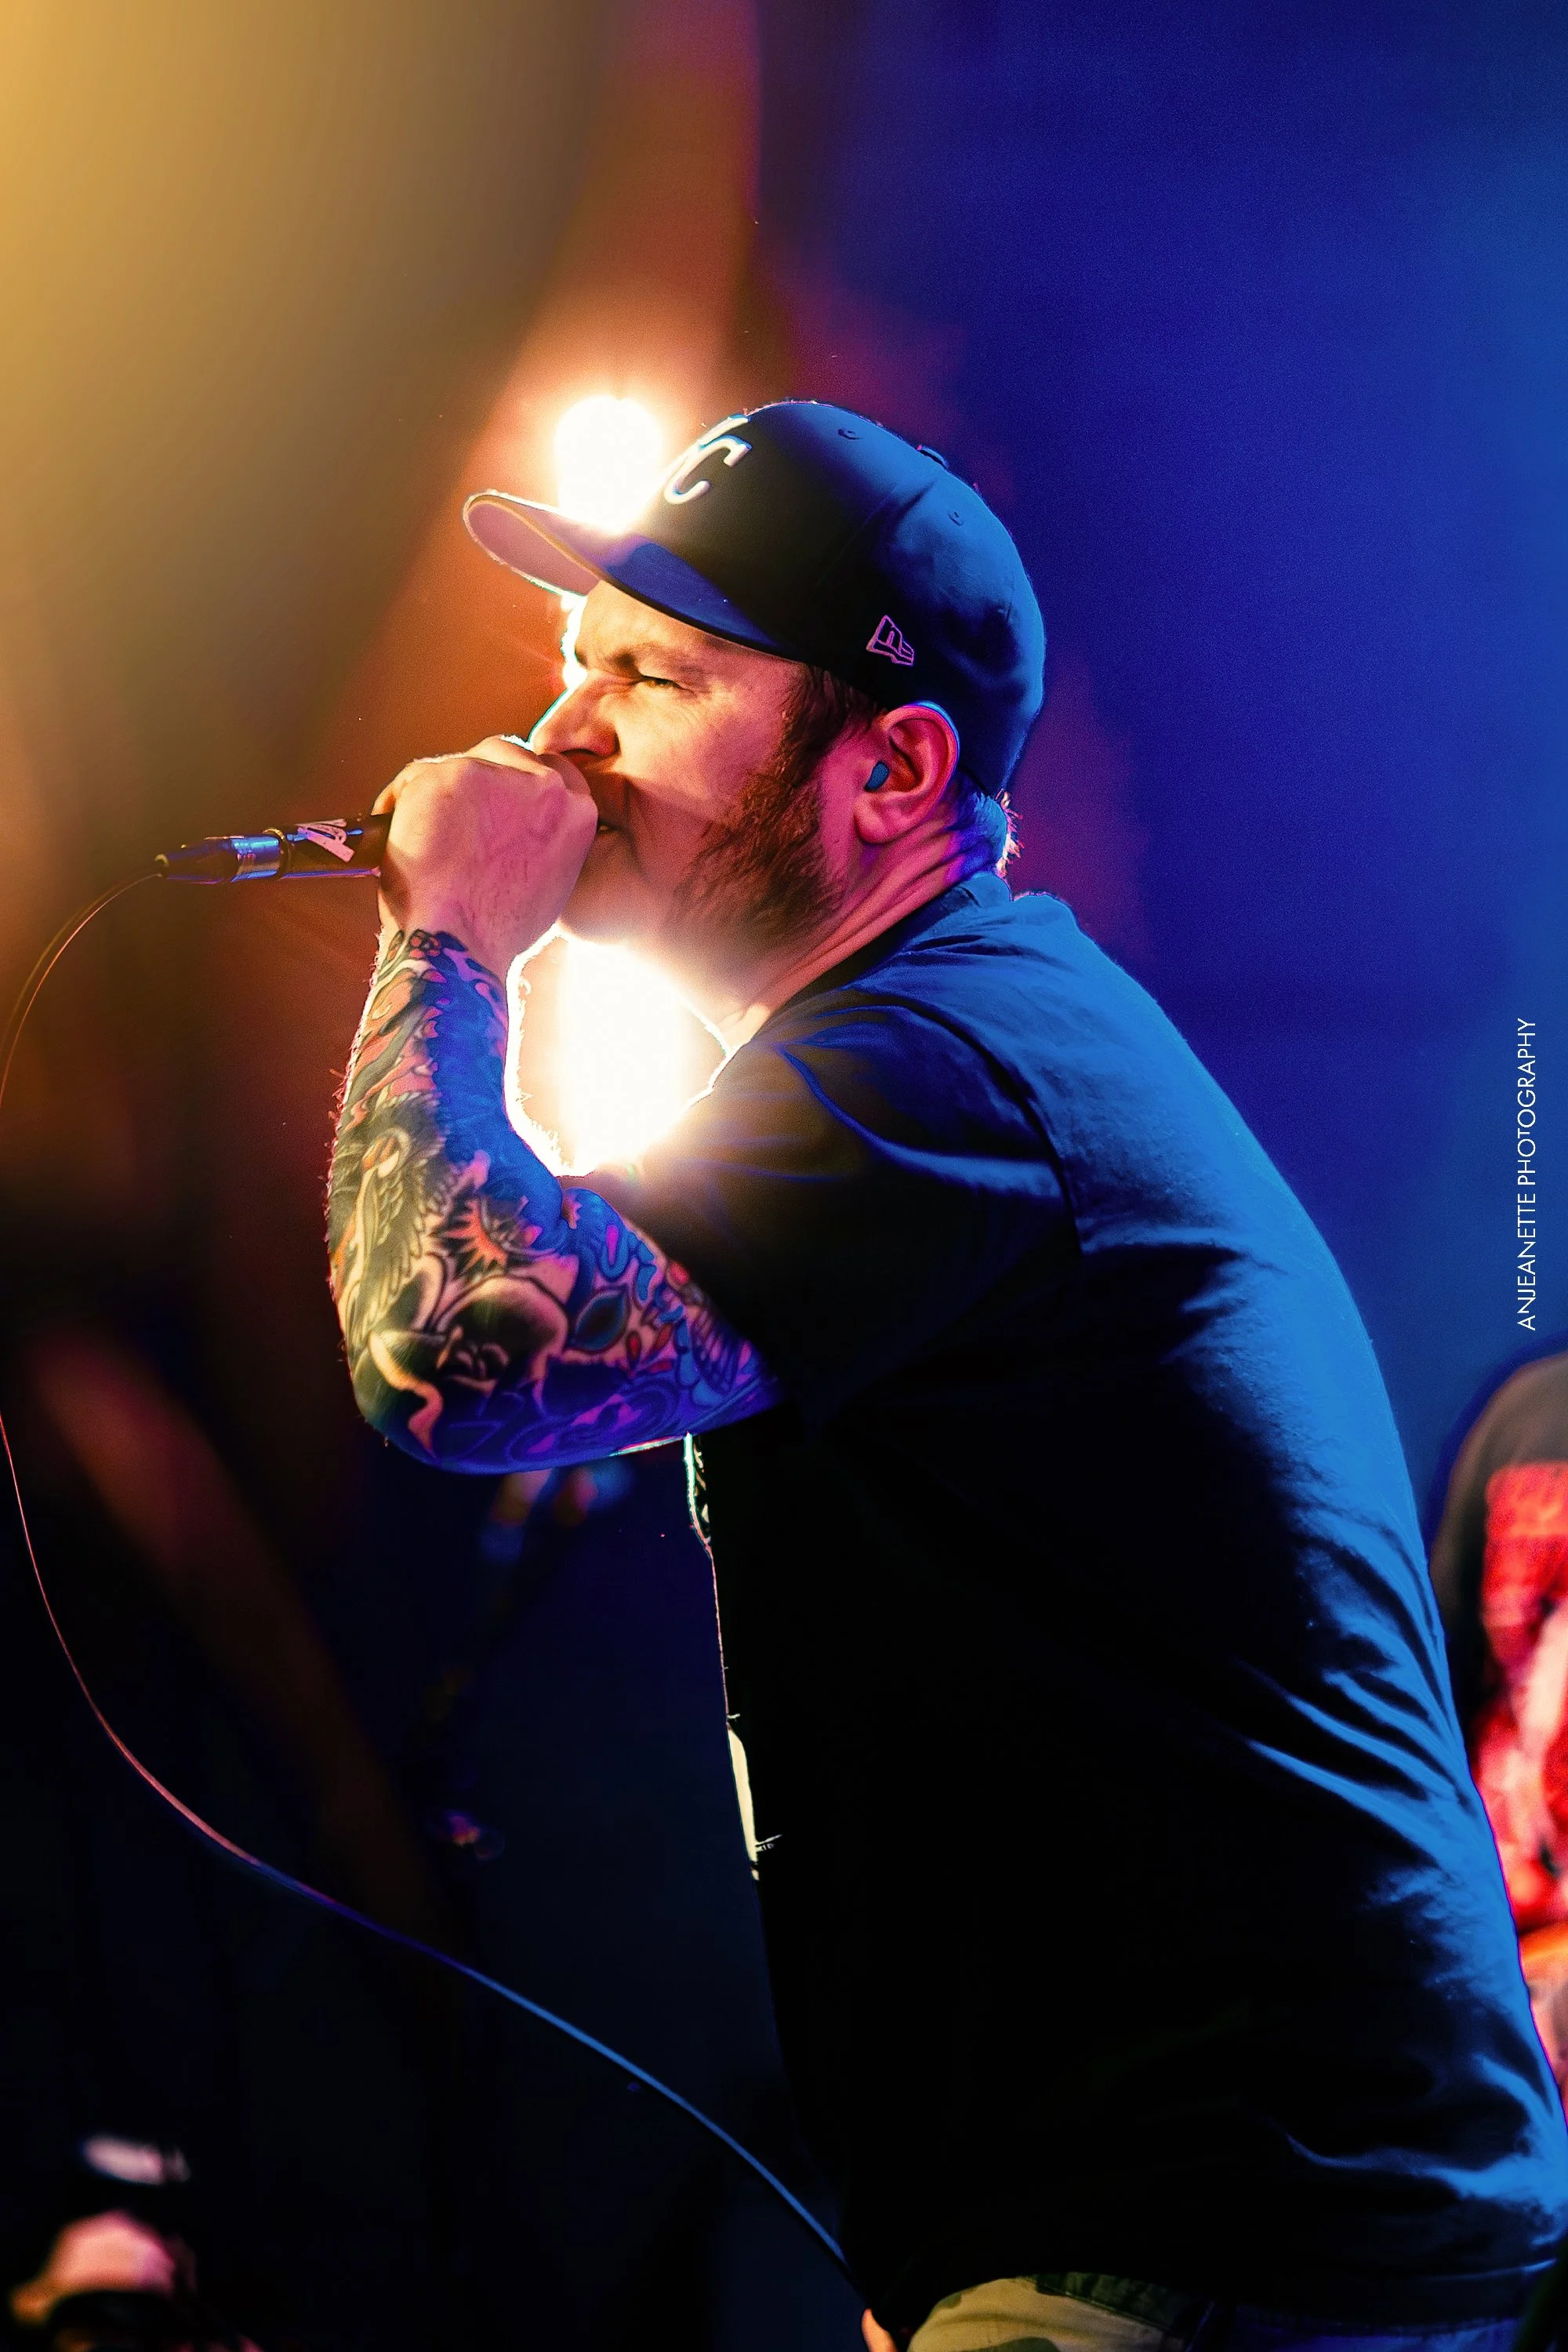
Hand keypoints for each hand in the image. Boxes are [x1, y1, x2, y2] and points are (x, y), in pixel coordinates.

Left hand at [373, 737, 597, 975]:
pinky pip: (417, 776)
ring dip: (437, 792)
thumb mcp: (546, 885)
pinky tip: (394, 836)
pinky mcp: (450, 775)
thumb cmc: (493, 933)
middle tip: (450, 819)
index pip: (552, 772)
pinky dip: (400, 802)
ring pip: (458, 764)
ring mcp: (497, 776)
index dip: (517, 782)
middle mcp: (546, 787)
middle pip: (502, 754)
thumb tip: (513, 827)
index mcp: (576, 815)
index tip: (496, 800)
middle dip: (475, 780)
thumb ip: (541, 841)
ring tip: (421, 836)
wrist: (457, 944)